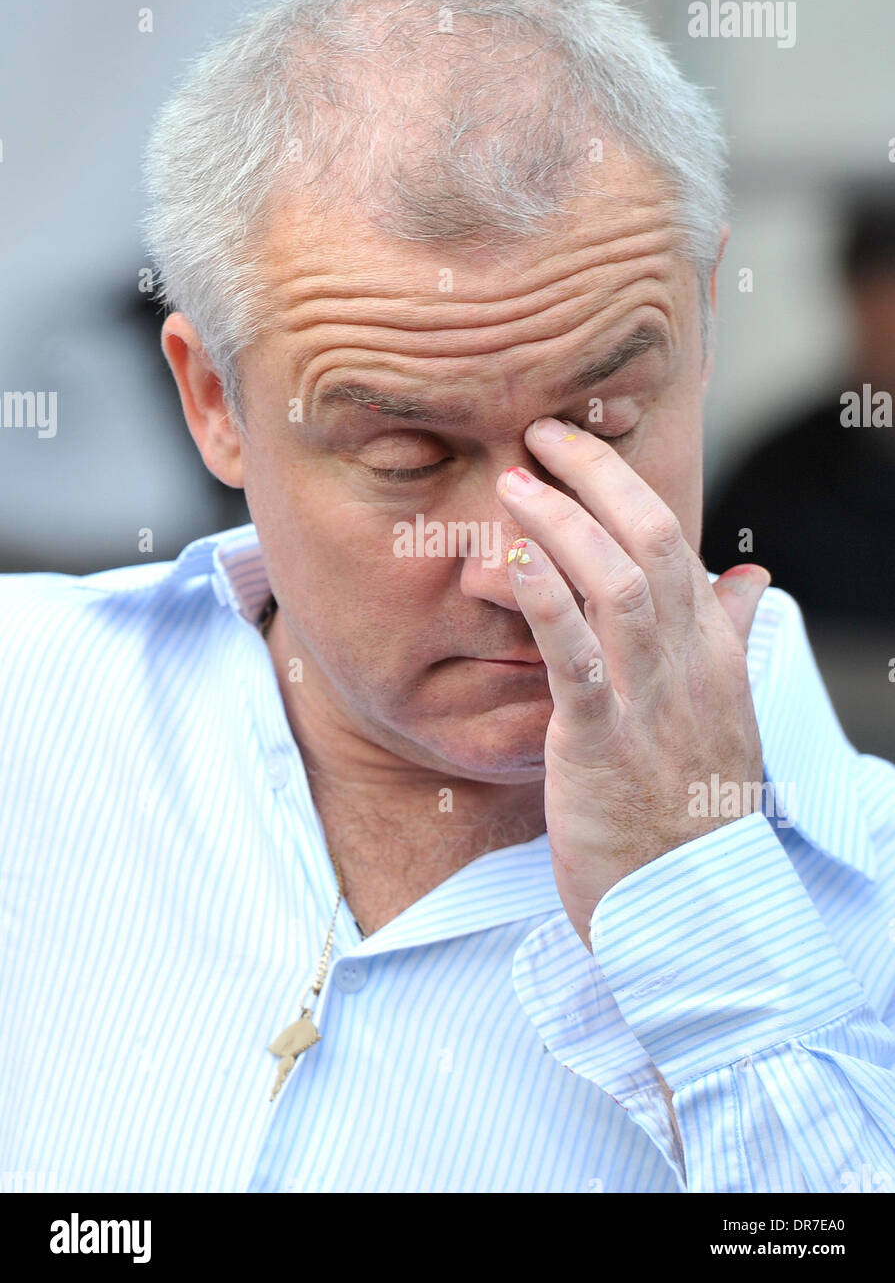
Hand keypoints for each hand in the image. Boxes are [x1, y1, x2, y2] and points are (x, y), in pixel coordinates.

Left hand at [496, 415, 770, 951]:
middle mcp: (688, 663)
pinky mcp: (600, 741)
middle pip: (652, 540)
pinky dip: (544, 598)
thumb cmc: (691, 810)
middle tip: (542, 431)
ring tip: (515, 478)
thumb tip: (746, 576)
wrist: (691, 911)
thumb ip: (730, 638)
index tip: (579, 446)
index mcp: (713, 652)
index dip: (625, 485)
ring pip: (615, 582)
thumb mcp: (724, 714)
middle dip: (596, 475)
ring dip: (562, 521)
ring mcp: (647, 699)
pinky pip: (574, 655)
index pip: (677, 544)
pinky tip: (511, 557)